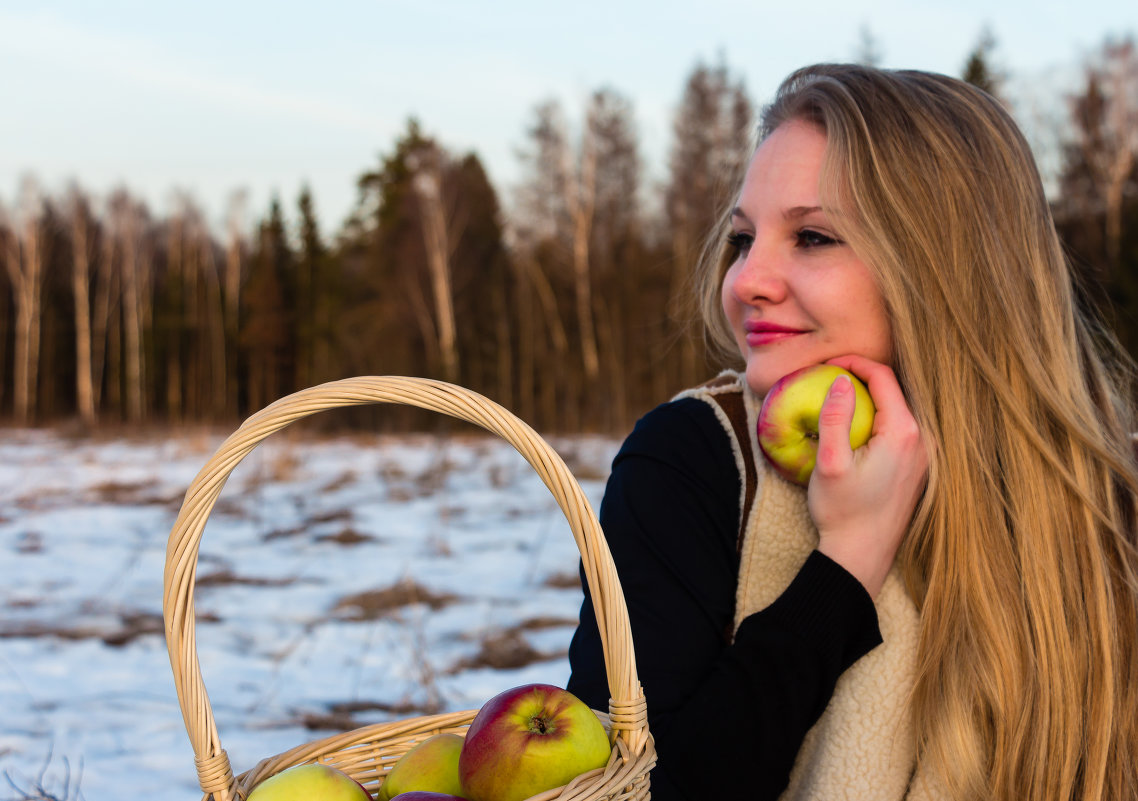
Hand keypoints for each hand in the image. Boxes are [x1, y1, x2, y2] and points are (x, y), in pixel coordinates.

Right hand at [808, 355, 927, 597]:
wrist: (861, 555)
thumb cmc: (843, 512)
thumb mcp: (830, 462)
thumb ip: (836, 417)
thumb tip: (841, 379)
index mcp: (904, 433)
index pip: (884, 377)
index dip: (854, 363)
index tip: (827, 364)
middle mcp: (924, 440)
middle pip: (897, 388)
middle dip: (863, 375)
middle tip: (831, 375)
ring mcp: (925, 454)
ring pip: (901, 406)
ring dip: (872, 395)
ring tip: (841, 395)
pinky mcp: (919, 466)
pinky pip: (902, 426)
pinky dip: (880, 414)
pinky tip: (857, 423)